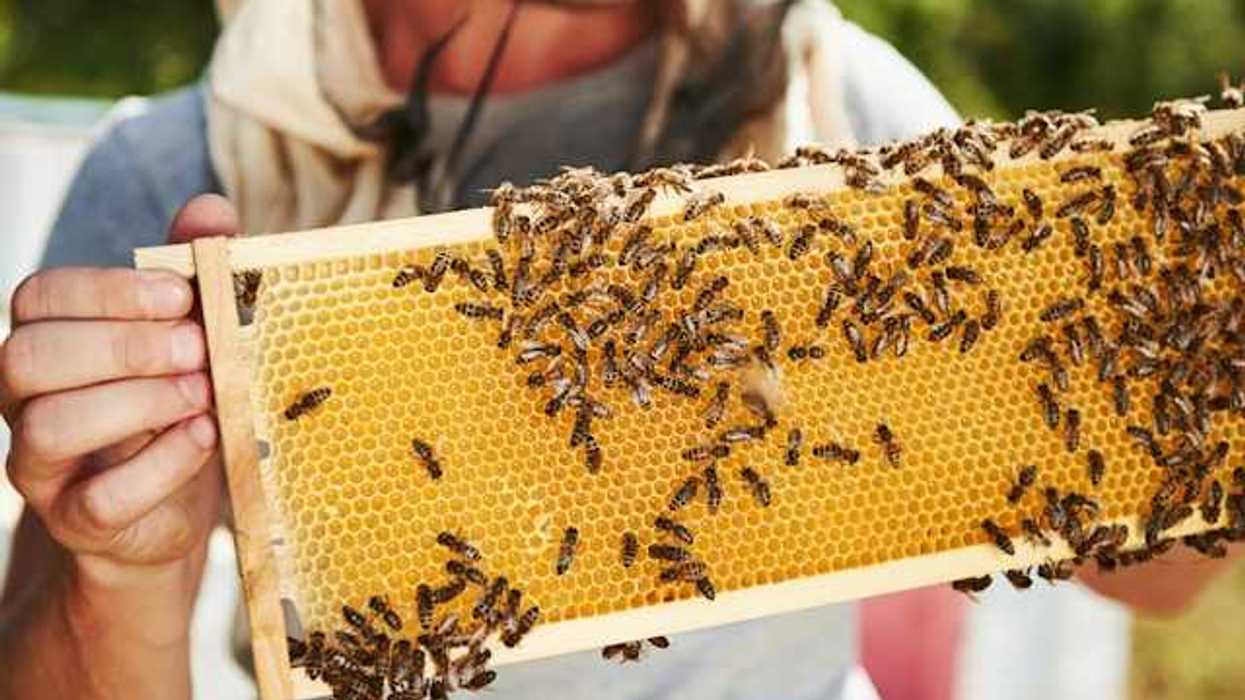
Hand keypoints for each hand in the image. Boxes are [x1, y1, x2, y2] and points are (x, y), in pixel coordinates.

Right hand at [2, 195, 236, 576]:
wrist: (169, 512)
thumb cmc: (176, 405)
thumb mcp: (191, 336)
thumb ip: (193, 273)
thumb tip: (210, 211)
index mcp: (47, 341)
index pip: (38, 297)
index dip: (106, 291)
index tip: (182, 295)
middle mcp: (25, 400)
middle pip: (28, 357)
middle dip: (121, 345)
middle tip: (197, 347)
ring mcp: (42, 465)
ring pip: (48, 426)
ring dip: (138, 402)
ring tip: (203, 391)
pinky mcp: (77, 521)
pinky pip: (98, 498)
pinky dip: (160, 464)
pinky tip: (204, 436)